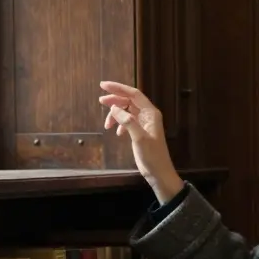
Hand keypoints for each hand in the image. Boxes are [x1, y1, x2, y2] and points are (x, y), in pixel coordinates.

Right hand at [98, 81, 180, 201]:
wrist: (158, 172)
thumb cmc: (152, 156)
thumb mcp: (139, 138)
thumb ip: (127, 121)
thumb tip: (114, 108)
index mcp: (150, 113)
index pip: (133, 94)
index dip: (118, 88)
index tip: (103, 85)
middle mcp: (147, 115)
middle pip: (129, 100)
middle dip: (115, 100)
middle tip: (100, 101)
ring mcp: (143, 123)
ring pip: (126, 111)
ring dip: (115, 115)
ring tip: (107, 125)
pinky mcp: (139, 132)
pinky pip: (127, 121)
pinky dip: (120, 124)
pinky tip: (117, 133)